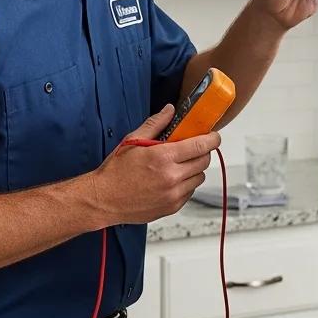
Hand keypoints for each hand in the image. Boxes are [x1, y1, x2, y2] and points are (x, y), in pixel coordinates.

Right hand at [87, 104, 220, 225]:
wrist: (103, 200)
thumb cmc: (115, 172)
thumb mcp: (132, 141)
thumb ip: (156, 124)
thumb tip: (170, 110)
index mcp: (163, 157)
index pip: (201, 145)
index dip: (212, 139)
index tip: (213, 136)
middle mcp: (172, 177)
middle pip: (204, 161)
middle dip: (202, 152)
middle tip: (192, 149)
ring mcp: (174, 194)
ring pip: (199, 177)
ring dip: (194, 169)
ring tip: (177, 166)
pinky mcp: (173, 207)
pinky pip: (190, 191)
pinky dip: (186, 184)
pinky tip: (170, 180)